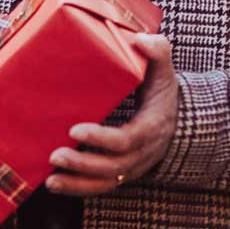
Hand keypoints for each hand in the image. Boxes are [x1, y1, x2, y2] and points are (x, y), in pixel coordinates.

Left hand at [45, 32, 177, 196]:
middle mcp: (144, 152)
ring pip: (107, 182)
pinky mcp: (122, 173)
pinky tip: (54, 184)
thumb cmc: (163, 90)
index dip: (102, 139)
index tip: (74, 130)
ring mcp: (133, 166)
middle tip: (55, 154)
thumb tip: (139, 40)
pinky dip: (79, 188)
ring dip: (77, 183)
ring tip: (51, 179)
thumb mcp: (165, 69)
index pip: (128, 139)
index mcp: (152, 127)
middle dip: (84, 164)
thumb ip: (157, 51)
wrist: (178, 119)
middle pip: (114, 166)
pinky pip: (102, 186)